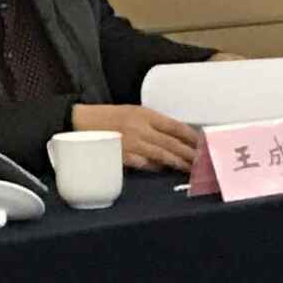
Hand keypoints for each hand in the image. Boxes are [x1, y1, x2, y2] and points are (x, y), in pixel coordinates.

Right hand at [74, 102, 198, 173]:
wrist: (79, 121)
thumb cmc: (108, 117)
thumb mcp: (134, 112)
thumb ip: (154, 123)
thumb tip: (177, 136)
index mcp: (145, 115)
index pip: (176, 126)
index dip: (192, 136)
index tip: (203, 144)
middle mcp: (140, 128)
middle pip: (172, 143)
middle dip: (189, 153)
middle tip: (202, 161)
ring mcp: (131, 143)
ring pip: (161, 154)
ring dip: (178, 162)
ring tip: (190, 168)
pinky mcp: (121, 155)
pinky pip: (143, 163)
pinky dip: (155, 167)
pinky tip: (165, 170)